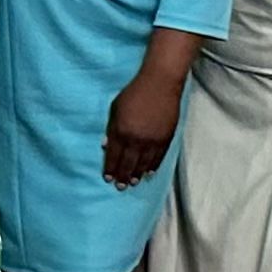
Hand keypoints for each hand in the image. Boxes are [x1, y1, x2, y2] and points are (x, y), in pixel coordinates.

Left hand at [102, 68, 184, 188]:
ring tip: (133, 183)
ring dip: (137, 175)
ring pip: (143, 163)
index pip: (113, 156)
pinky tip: (148, 173)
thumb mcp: (115, 108)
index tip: (108, 178)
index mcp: (121, 131)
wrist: (160, 84)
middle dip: (123, 177)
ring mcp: (152, 140)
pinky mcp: (166, 138)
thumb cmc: (134, 92)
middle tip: (120, 187)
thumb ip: (111, 128)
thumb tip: (105, 146)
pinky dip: (152, 166)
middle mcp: (136, 139)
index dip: (110, 168)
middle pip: (128, 163)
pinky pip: (158, 157)